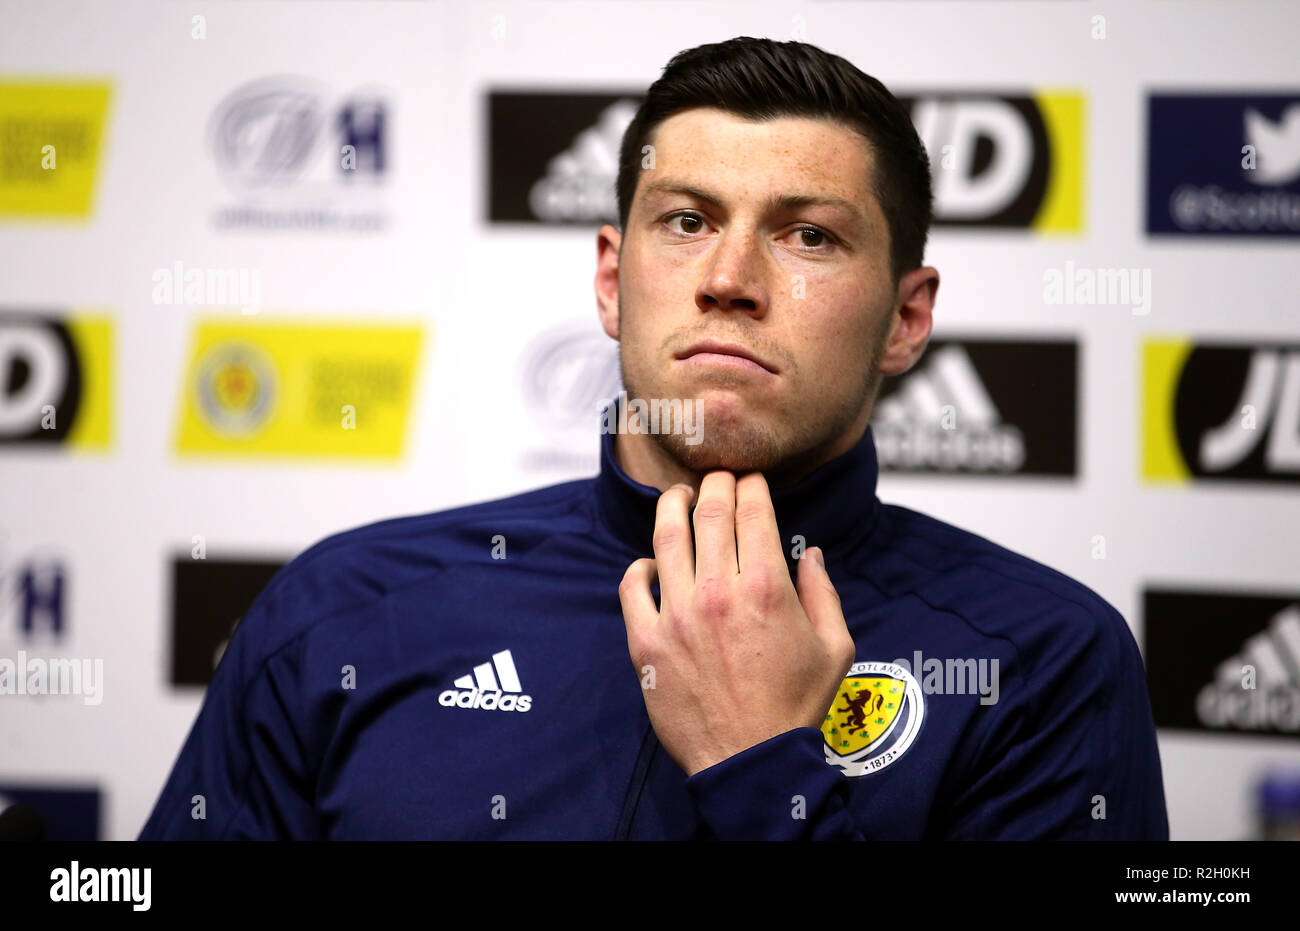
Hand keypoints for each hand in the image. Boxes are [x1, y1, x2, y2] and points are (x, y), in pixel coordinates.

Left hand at [618, 470, 855, 776]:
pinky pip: (631, 587)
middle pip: (709, 514)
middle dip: (716, 486)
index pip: (753, 512)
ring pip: (666, 538)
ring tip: (677, 498)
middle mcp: (719, 592)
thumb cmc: (796, 708)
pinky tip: (649, 564)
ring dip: (672, 508)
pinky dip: (638, 567)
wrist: (752, 761)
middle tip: (718, 480)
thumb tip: (810, 554)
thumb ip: (823, 593)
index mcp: (768, 588)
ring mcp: (677, 615)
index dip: (752, 487)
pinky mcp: (647, 642)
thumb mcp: (835, 648)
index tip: (751, 481)